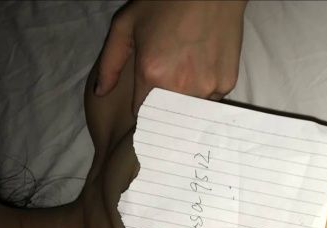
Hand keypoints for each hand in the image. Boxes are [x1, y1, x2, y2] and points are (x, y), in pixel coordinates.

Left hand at [94, 0, 246, 114]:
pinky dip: (205, 89)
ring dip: (185, 100)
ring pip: (191, 110)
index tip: (144, 101)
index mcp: (153, 76)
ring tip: (185, 71)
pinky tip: (203, 67)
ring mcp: (207, 88)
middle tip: (166, 81)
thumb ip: (110, 63)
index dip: (142, 108)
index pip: (143, 114)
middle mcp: (181, 89)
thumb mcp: (125, 25)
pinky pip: (211, 98)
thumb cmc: (164, 3)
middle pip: (168, 116)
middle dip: (164, 106)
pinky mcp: (226, 84)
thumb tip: (100, 92)